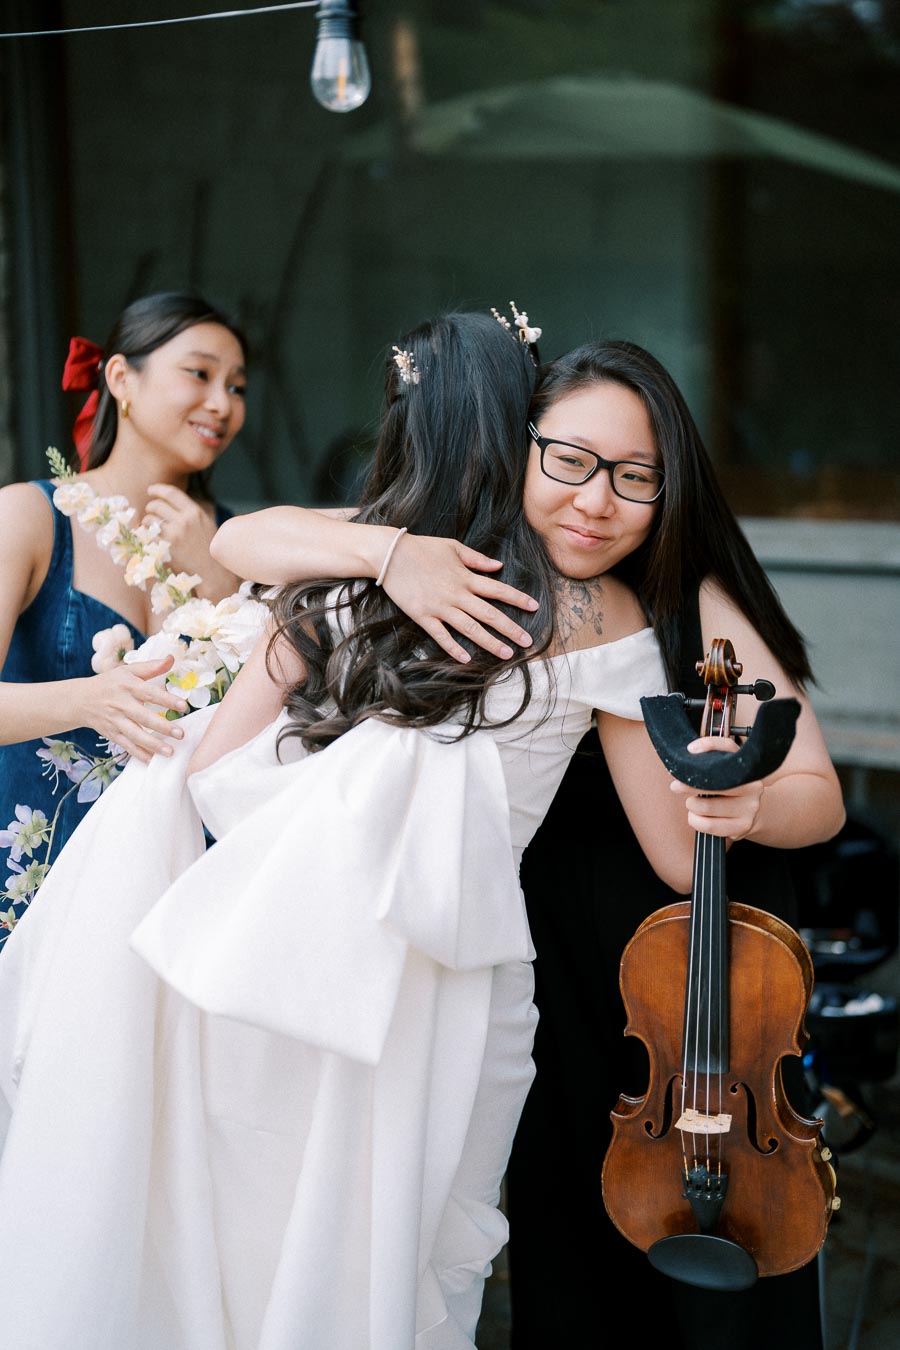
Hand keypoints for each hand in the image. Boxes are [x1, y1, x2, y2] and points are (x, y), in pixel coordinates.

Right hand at [75, 657, 190, 764]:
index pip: (150, 692)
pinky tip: (152, 761)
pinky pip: (126, 745)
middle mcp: (121, 704)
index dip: (167, 699)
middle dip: (162, 727)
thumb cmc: (110, 683)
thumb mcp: (128, 671)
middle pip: (143, 716)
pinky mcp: (111, 733)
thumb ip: (151, 666)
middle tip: (181, 734)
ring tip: (170, 751)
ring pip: (135, 734)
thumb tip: (172, 658)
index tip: (183, 706)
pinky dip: (138, 754)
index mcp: (127, 686)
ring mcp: (115, 720)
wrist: (80, 699)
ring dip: (152, 744)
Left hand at [143, 484, 239, 599]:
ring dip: (146, 522)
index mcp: (195, 512)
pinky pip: (147, 535)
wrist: (213, 572)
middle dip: (150, 508)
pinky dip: (145, 535)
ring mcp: (174, 534)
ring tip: (150, 528)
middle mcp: (184, 520)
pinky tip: (148, 537)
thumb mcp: (206, 524)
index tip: (151, 490)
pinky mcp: (166, 548)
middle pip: (156, 505)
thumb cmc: (210, 549)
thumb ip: (190, 513)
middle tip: (150, 513)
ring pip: (149, 519)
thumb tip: (170, 504)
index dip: (158, 489)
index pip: (171, 493)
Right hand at [382, 534, 539, 662]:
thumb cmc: (422, 548)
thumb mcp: (453, 547)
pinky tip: (467, 659)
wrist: (390, 554)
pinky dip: (453, 647)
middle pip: (489, 614)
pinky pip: (441, 635)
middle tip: (527, 641)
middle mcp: (456, 594)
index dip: (517, 599)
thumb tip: (498, 566)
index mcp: (465, 577)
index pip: (497, 590)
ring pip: (469, 628)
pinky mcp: (422, 616)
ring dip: (489, 642)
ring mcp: (440, 607)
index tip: (534, 607)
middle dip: (510, 628)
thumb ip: (477, 559)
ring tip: (507, 654)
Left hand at [668, 735, 763, 840]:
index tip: (688, 754)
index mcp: (748, 768)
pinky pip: (708, 825)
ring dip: (691, 805)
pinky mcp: (743, 826)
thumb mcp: (725, 761)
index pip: (724, 756)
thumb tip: (691, 750)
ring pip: (705, 807)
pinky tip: (697, 816)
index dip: (704, 754)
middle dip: (687, 786)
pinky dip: (695, 821)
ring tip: (693, 803)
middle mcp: (753, 787)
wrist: (750, 808)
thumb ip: (711, 749)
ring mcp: (750, 808)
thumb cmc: (729, 782)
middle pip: (711, 786)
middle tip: (676, 786)